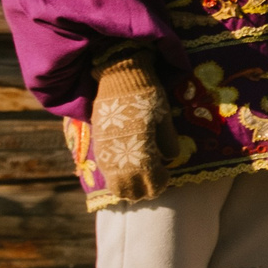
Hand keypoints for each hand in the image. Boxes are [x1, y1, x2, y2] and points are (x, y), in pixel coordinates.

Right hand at [89, 52, 175, 203]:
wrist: (119, 77)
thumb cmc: (147, 95)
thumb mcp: (163, 116)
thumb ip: (166, 139)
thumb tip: (169, 159)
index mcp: (140, 146)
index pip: (148, 177)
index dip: (158, 184)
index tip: (166, 181)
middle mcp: (120, 152)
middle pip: (129, 185)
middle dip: (143, 190)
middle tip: (154, 188)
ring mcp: (106, 149)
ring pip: (114, 181)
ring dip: (127, 187)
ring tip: (140, 185)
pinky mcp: (98, 142)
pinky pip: (106, 169)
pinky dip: (116, 177)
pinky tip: (125, 175)